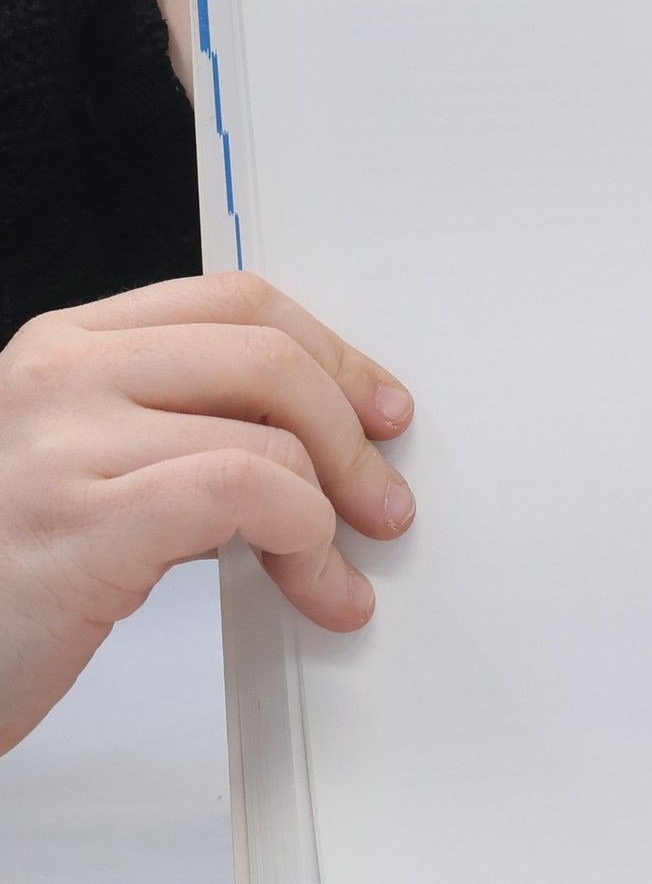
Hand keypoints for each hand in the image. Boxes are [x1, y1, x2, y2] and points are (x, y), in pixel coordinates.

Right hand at [0, 273, 414, 755]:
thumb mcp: (89, 469)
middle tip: (383, 502)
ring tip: (335, 570)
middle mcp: (59, 376)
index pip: (237, 302)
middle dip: (352, 436)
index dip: (332, 356)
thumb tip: (323, 443)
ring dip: (332, 512)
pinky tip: (306, 580)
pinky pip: (243, 493)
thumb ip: (182, 432)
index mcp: (67, 347)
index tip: (379, 411)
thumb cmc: (9, 574)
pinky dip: (302, 535)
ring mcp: (61, 443)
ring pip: (269, 436)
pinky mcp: (80, 520)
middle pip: (268, 358)